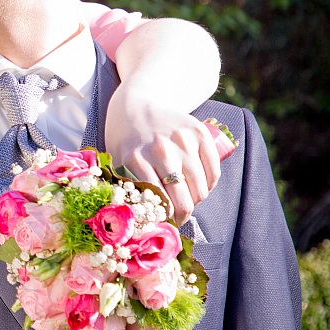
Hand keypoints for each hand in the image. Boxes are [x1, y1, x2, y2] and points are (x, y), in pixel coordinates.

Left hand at [104, 89, 221, 224]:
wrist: (135, 105)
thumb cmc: (125, 140)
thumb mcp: (117, 163)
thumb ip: (124, 188)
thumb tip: (136, 222)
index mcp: (136, 160)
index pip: (160, 203)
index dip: (166, 219)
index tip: (166, 223)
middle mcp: (160, 150)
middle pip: (184, 199)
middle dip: (183, 215)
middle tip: (178, 218)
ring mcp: (182, 140)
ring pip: (201, 187)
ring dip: (197, 200)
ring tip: (188, 201)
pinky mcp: (199, 132)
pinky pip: (213, 171)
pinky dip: (210, 185)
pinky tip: (200, 187)